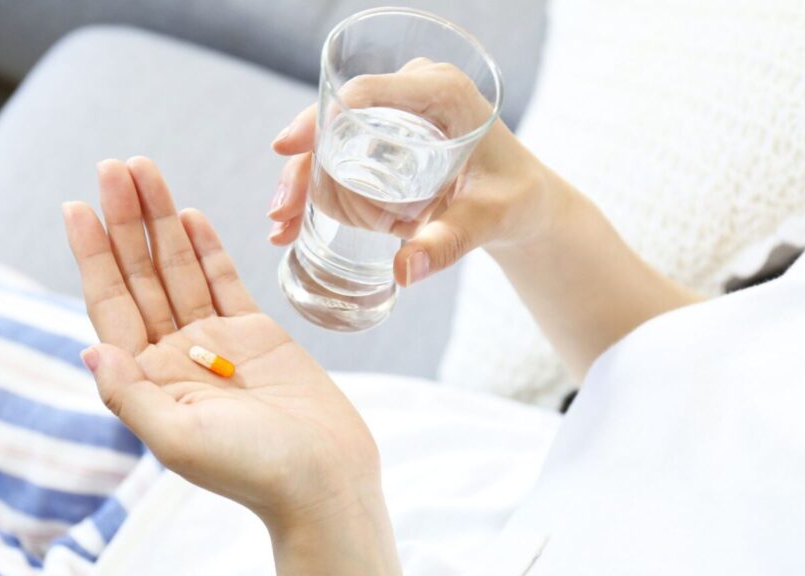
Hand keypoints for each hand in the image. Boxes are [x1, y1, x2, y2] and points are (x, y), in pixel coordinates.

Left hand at [62, 158, 396, 571]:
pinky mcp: (256, 332)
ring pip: (179, 268)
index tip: (76, 206)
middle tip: (113, 166)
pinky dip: (205, 247)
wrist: (325, 478)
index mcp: (149, 380)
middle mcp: (175, 355)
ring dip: (160, 220)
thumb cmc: (253, 469)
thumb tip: (91, 347)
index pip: (111, 304)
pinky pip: (223, 280)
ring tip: (143, 170)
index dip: (93, 255)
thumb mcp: (179, 439)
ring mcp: (216, 341)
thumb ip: (131, 395)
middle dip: (125, 220)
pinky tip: (187, 213)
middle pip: (141, 274)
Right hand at [269, 58, 561, 285]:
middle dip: (302, 164)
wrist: (524, 202)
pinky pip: (343, 156)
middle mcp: (414, 94)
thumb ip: (449, 242)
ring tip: (282, 227)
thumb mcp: (488, 219)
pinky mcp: (388, 140)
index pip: (368, 93)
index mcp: (441, 92)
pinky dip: (318, 188)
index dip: (320, 118)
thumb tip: (404, 272)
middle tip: (280, 213)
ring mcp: (397, 116)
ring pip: (333, 141)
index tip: (287, 148)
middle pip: (339, 119)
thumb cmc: (516, 199)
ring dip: (303, 181)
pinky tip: (295, 223)